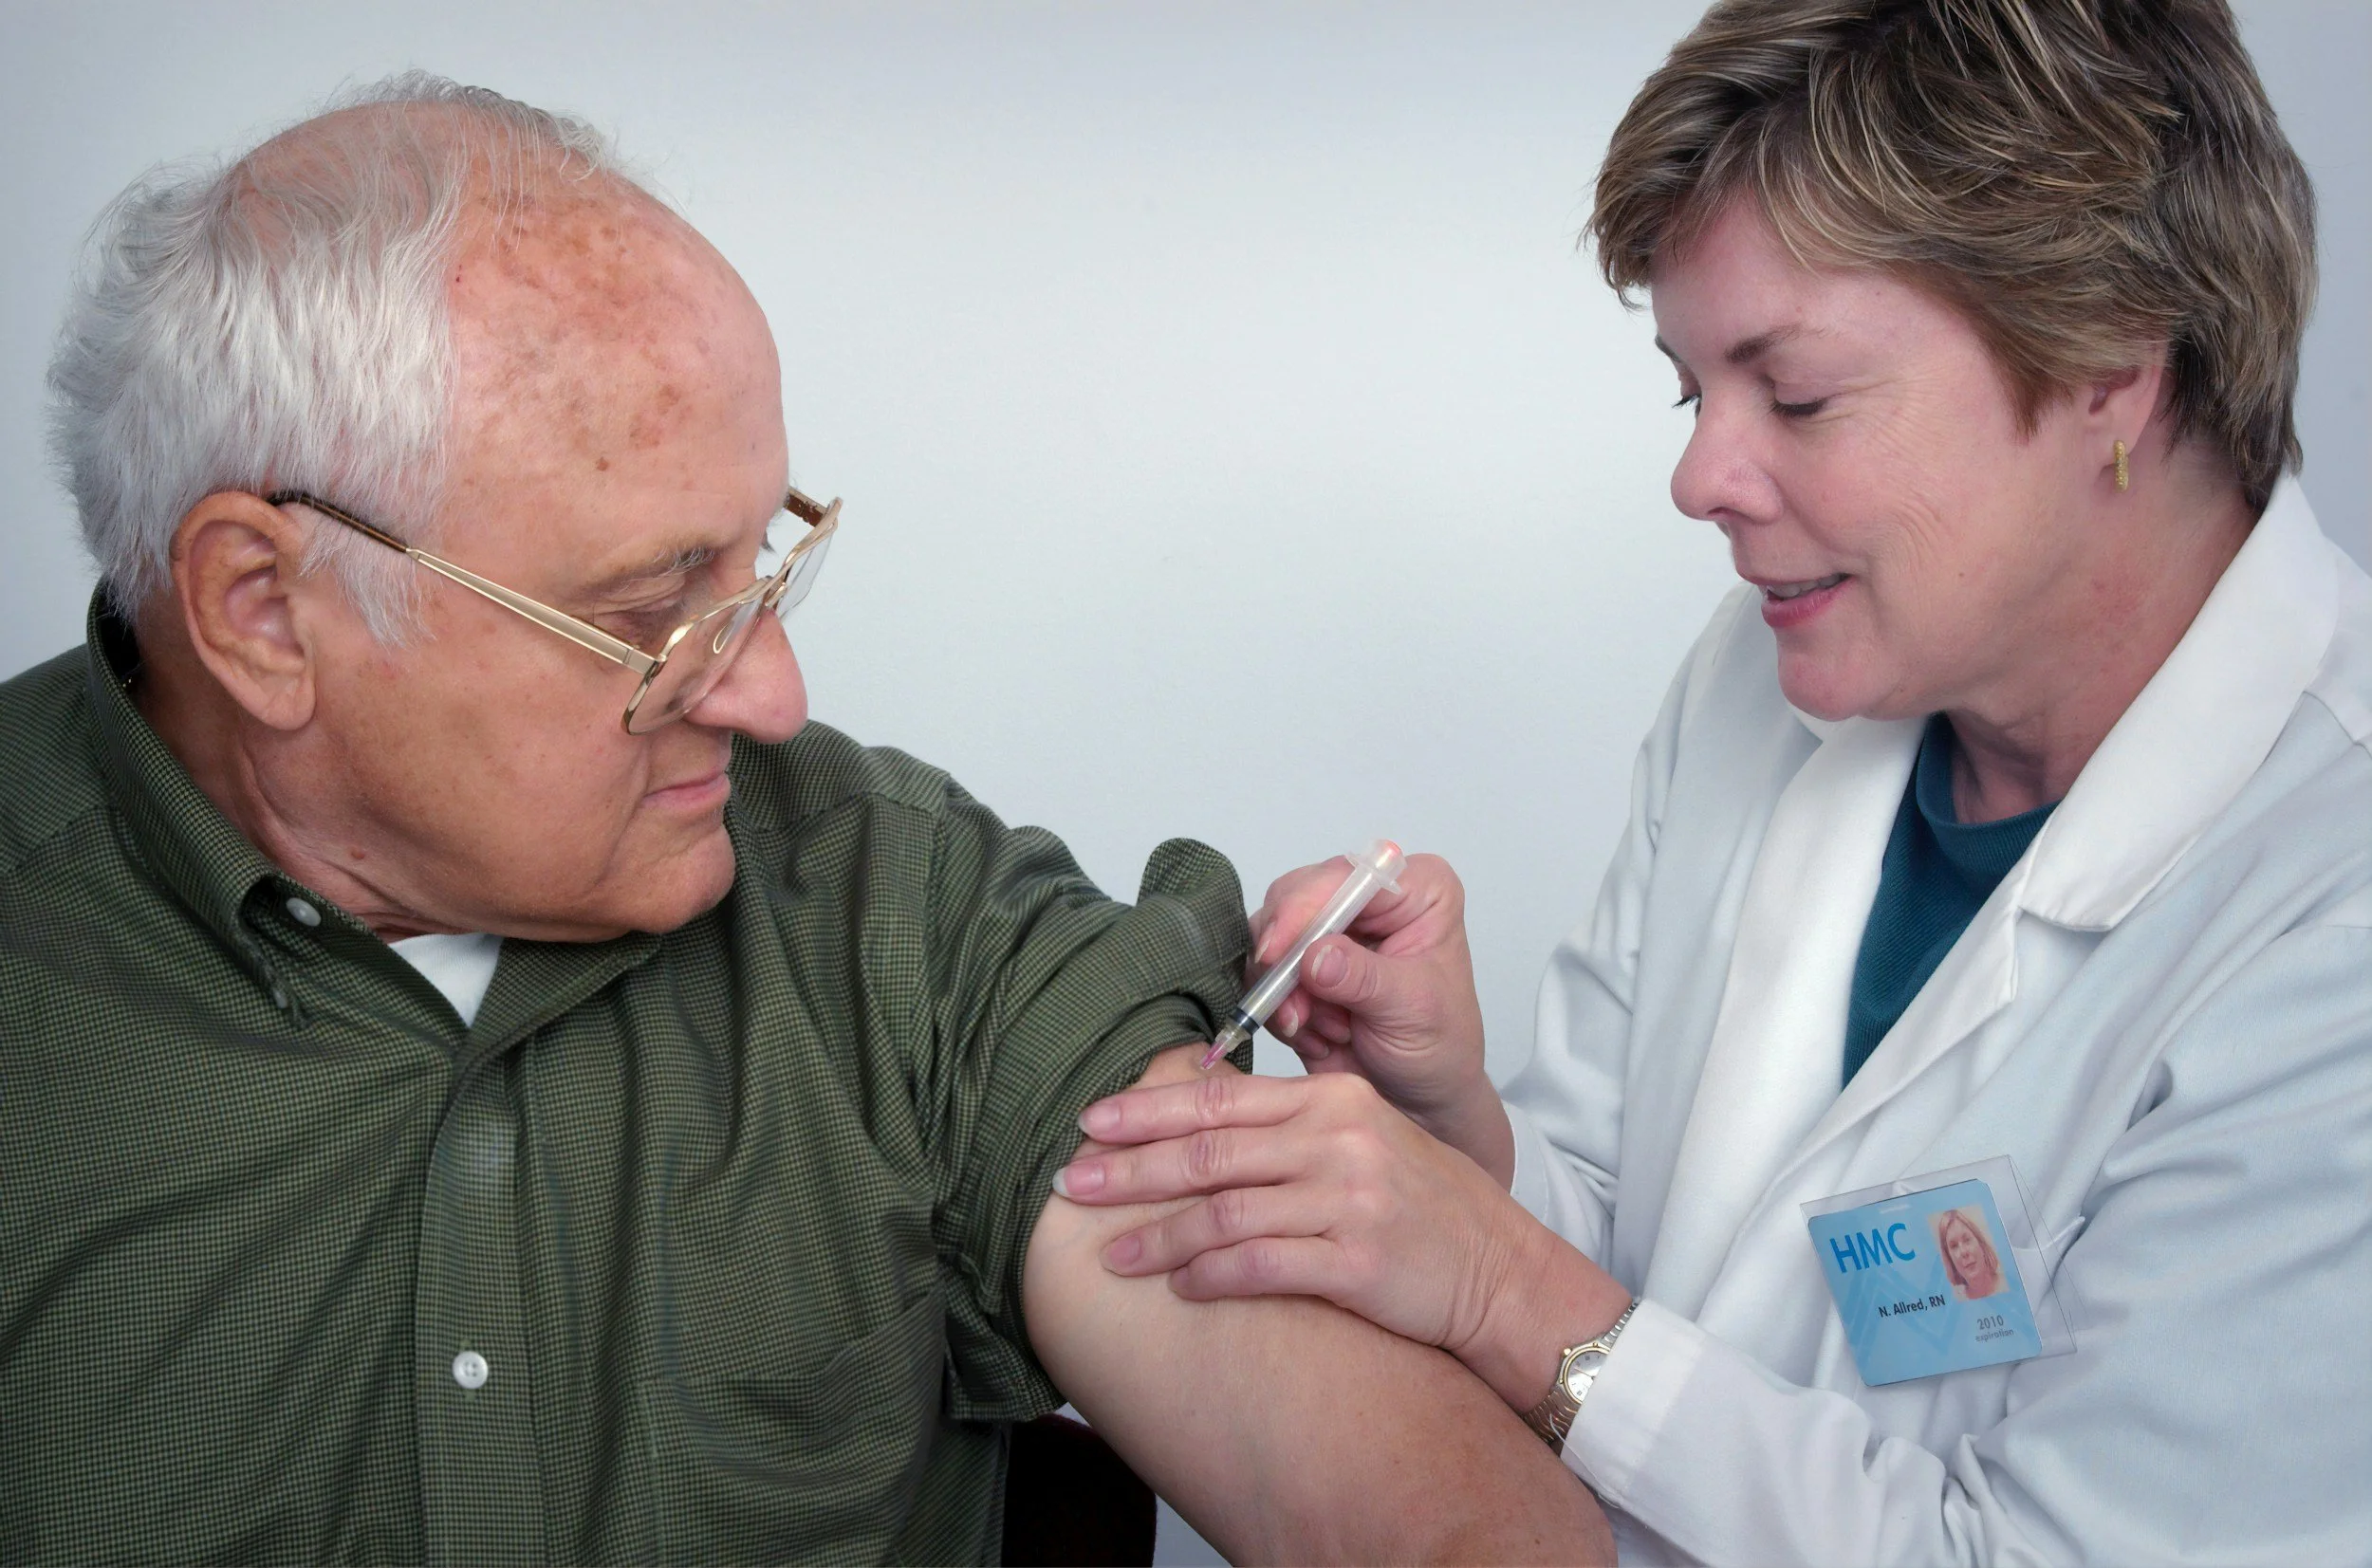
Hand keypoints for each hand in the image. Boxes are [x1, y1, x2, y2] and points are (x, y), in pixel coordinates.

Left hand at [1055, 1071, 1629, 1410]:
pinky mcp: (1358, 1262)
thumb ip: (1291, 1124)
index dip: (1149, 1110)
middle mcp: (1338, 1140)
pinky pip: (1262, 1265)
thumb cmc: (1426, 1207)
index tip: (1092, 1122)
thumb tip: (1202, 1116)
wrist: (1500, 1270)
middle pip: (1210, 1150)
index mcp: (1333, 1099)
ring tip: (1114, 1255)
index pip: (1221, 1097)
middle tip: (1073, 1183)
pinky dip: (1212, 1276)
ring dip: (1159, 1236)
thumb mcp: (1363, 1139)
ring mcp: (1349, 1200)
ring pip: (1225, 1211)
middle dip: (1131, 1169)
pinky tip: (1180, 1287)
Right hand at [1251, 853, 1510, 1181]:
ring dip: (1284, 991)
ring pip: (1269, 935)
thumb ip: (1363, 979)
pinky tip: (1316, 1035)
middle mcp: (1368, 899)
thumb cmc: (1440, 1047)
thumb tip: (1315, 956)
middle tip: (1295, 1007)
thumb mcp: (1413, 1009)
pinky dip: (1279, 1009)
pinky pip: (1261, 973)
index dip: (1307, 907)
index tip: (1278, 950)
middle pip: (1296, 896)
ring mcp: (1330, 930)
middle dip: (1287, 957)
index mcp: (1416, 890)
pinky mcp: (1298, 963)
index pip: (1349, 875)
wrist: (1419, 1099)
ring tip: (1320, 1029)